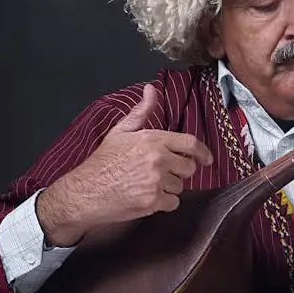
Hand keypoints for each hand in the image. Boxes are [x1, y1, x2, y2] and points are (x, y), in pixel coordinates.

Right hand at [37, 84, 213, 243]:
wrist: (86, 191)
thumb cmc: (103, 162)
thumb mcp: (120, 131)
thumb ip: (141, 112)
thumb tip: (151, 89)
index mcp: (152, 139)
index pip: (190, 143)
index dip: (203, 152)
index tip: (207, 159)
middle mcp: (158, 160)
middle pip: (189, 167)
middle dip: (180, 171)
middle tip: (163, 173)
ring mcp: (156, 181)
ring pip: (180, 186)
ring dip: (169, 187)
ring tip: (148, 184)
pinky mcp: (153, 201)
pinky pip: (173, 203)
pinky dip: (164, 203)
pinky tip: (148, 197)